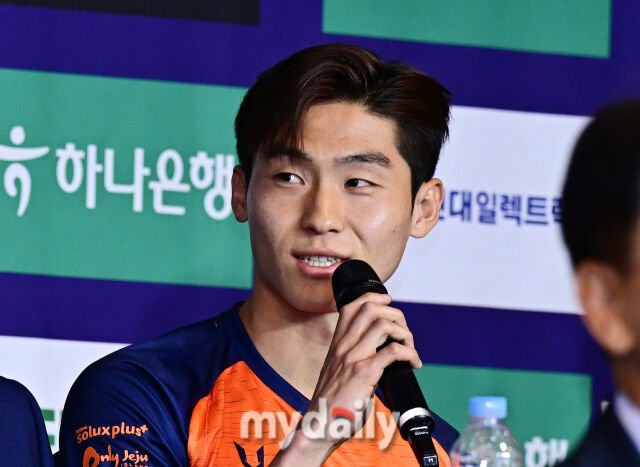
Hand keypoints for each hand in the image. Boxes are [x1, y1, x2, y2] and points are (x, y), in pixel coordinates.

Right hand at [272, 293, 420, 465]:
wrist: (319, 425)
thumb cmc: (331, 402)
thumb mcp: (336, 370)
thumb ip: (351, 356)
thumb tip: (378, 351)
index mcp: (337, 343)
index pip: (352, 305)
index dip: (373, 297)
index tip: (388, 303)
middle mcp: (344, 345)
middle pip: (371, 308)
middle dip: (395, 314)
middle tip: (404, 334)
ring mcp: (353, 358)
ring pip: (384, 325)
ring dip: (405, 334)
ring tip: (410, 350)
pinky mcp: (364, 374)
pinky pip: (393, 351)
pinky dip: (410, 354)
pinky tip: (413, 364)